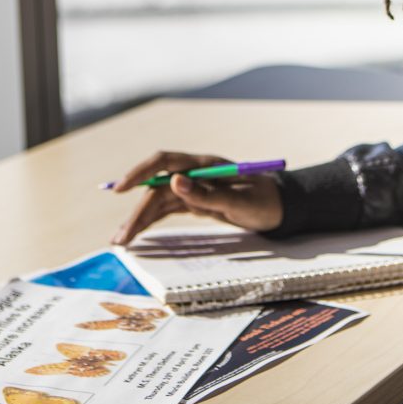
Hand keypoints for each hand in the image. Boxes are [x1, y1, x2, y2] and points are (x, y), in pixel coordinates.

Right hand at [109, 150, 282, 245]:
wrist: (282, 208)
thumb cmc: (265, 202)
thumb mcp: (240, 201)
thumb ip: (207, 193)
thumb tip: (174, 181)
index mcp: (205, 165)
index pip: (164, 162)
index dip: (139, 172)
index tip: (120, 188)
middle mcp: (195, 173)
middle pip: (157, 188)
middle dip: (136, 211)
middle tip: (120, 238)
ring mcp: (193, 187)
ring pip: (158, 200)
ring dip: (139, 219)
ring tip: (121, 241)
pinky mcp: (195, 201)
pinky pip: (167, 209)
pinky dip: (151, 220)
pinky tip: (137, 233)